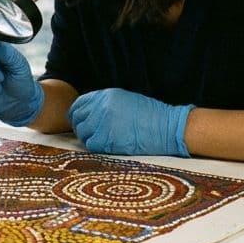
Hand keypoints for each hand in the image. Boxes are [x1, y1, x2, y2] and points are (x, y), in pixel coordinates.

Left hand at [68, 88, 192, 156]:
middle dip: (81, 127)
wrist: (166, 127)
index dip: (77, 115)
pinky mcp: (107, 138)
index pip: (79, 104)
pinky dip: (97, 147)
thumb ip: (106, 104)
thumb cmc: (151, 116)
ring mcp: (103, 122)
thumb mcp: (126, 100)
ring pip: (83, 133)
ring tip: (103, 140)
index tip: (82, 122)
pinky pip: (91, 145)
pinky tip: (108, 145)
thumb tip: (90, 114)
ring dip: (89, 138)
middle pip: (77, 118)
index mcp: (106, 95)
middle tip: (91, 134)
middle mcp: (101, 106)